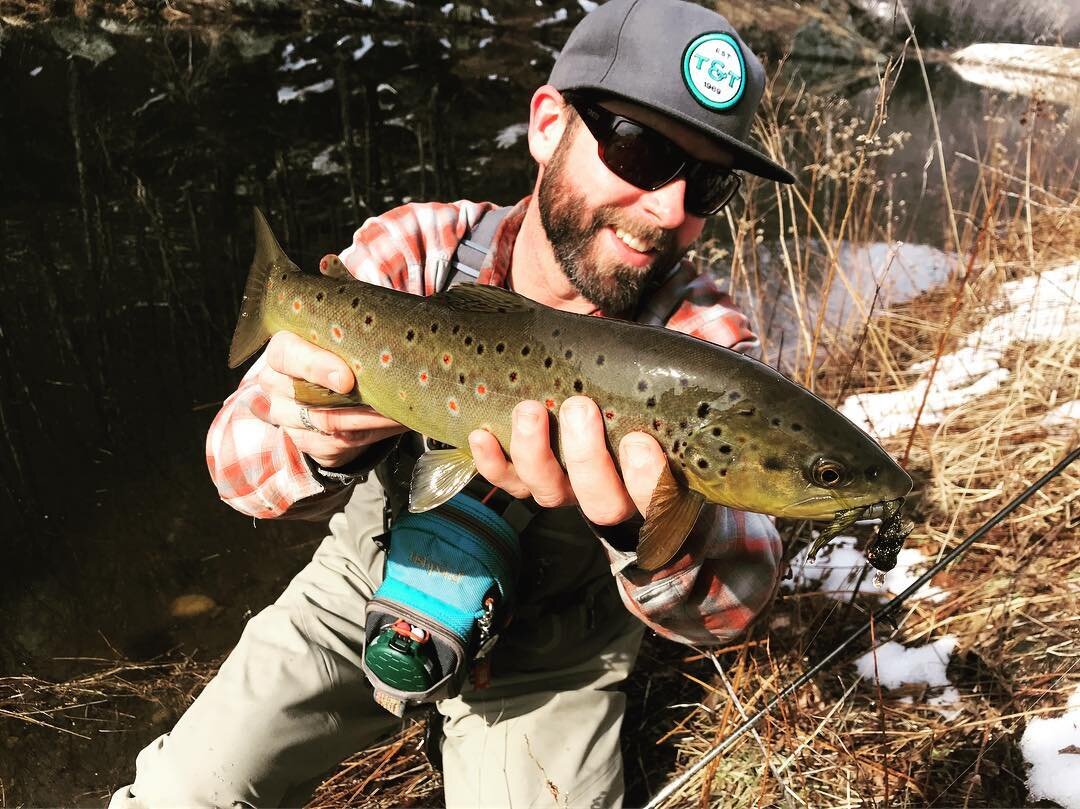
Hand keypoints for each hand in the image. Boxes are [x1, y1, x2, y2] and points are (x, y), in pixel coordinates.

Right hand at [260, 331, 407, 467]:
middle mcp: (276, 384)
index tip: (346, 380)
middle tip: (383, 401)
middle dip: (347, 401)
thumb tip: (390, 338)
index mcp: (281, 351)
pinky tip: (394, 423)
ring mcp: (287, 416)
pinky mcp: (304, 441)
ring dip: (369, 419)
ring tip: (400, 412)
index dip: (316, 366)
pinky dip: (372, 432)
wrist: (318, 393)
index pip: (286, 355)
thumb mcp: (333, 342)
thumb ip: (348, 341)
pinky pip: (339, 442)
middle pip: (303, 394)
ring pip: (326, 422)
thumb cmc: (332, 355)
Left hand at [468, 396, 666, 523]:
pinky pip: (506, 481)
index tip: (641, 440)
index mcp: (655, 478)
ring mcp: (564, 487)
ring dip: (536, 453)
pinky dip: (491, 462)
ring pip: (549, 492)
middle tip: (581, 407)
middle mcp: (609, 492)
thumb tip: (723, 354)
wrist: (590, 382)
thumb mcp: (665, 380)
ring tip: (530, 409)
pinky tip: (481, 434)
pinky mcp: (525, 477)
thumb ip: (682, 377)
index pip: (659, 500)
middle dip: (588, 458)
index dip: (648, 480)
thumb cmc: (637, 383)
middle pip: (601, 503)